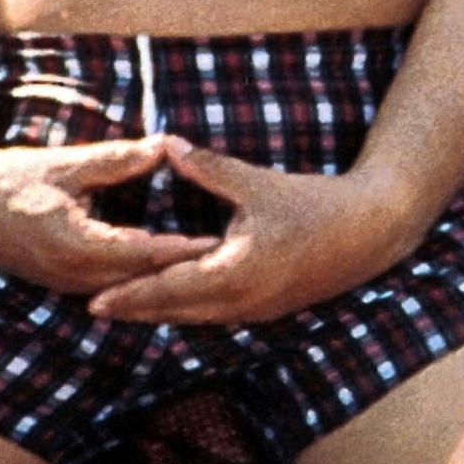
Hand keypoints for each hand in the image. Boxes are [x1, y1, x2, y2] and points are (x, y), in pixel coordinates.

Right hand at [0, 137, 220, 293]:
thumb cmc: (13, 178)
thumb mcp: (67, 163)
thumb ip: (117, 160)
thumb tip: (163, 146)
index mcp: (76, 243)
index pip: (143, 253)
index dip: (184, 248)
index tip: (221, 240)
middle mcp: (73, 274)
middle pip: (140, 280)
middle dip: (182, 272)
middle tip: (228, 260)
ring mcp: (66, 285)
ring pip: (127, 291)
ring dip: (162, 283)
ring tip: (207, 272)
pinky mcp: (62, 285)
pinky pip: (110, 290)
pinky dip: (138, 284)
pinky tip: (165, 276)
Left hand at [81, 138, 432, 325]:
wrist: (370, 232)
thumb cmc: (314, 204)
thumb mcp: (258, 183)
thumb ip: (209, 169)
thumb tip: (167, 145)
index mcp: (235, 274)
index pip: (169, 290)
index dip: (130, 296)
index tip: (95, 302)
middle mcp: (242, 301)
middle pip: (176, 312)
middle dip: (135, 310)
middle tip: (94, 308)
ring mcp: (255, 310)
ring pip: (195, 318)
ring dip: (160, 313)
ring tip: (123, 309)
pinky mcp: (266, 307)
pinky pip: (215, 315)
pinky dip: (187, 310)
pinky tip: (171, 303)